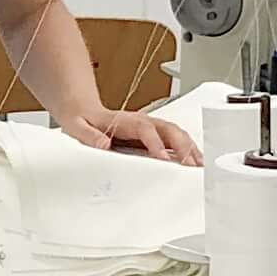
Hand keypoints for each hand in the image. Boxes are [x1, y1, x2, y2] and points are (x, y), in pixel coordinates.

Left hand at [56, 101, 202, 165]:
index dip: (156, 143)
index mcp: (125, 121)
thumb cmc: (81, 120)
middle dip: (182, 146)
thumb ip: (89, 136)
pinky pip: (174, 140)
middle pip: (168, 129)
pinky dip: (187, 150)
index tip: (163, 158)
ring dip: (189, 148)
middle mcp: (141, 121)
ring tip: (200, 166)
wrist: (82, 110)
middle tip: (191, 165)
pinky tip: (195, 162)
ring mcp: (149, 127)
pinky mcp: (153, 135)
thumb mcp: (76, 126)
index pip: (146, 129)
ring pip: (176, 134)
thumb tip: (104, 145)